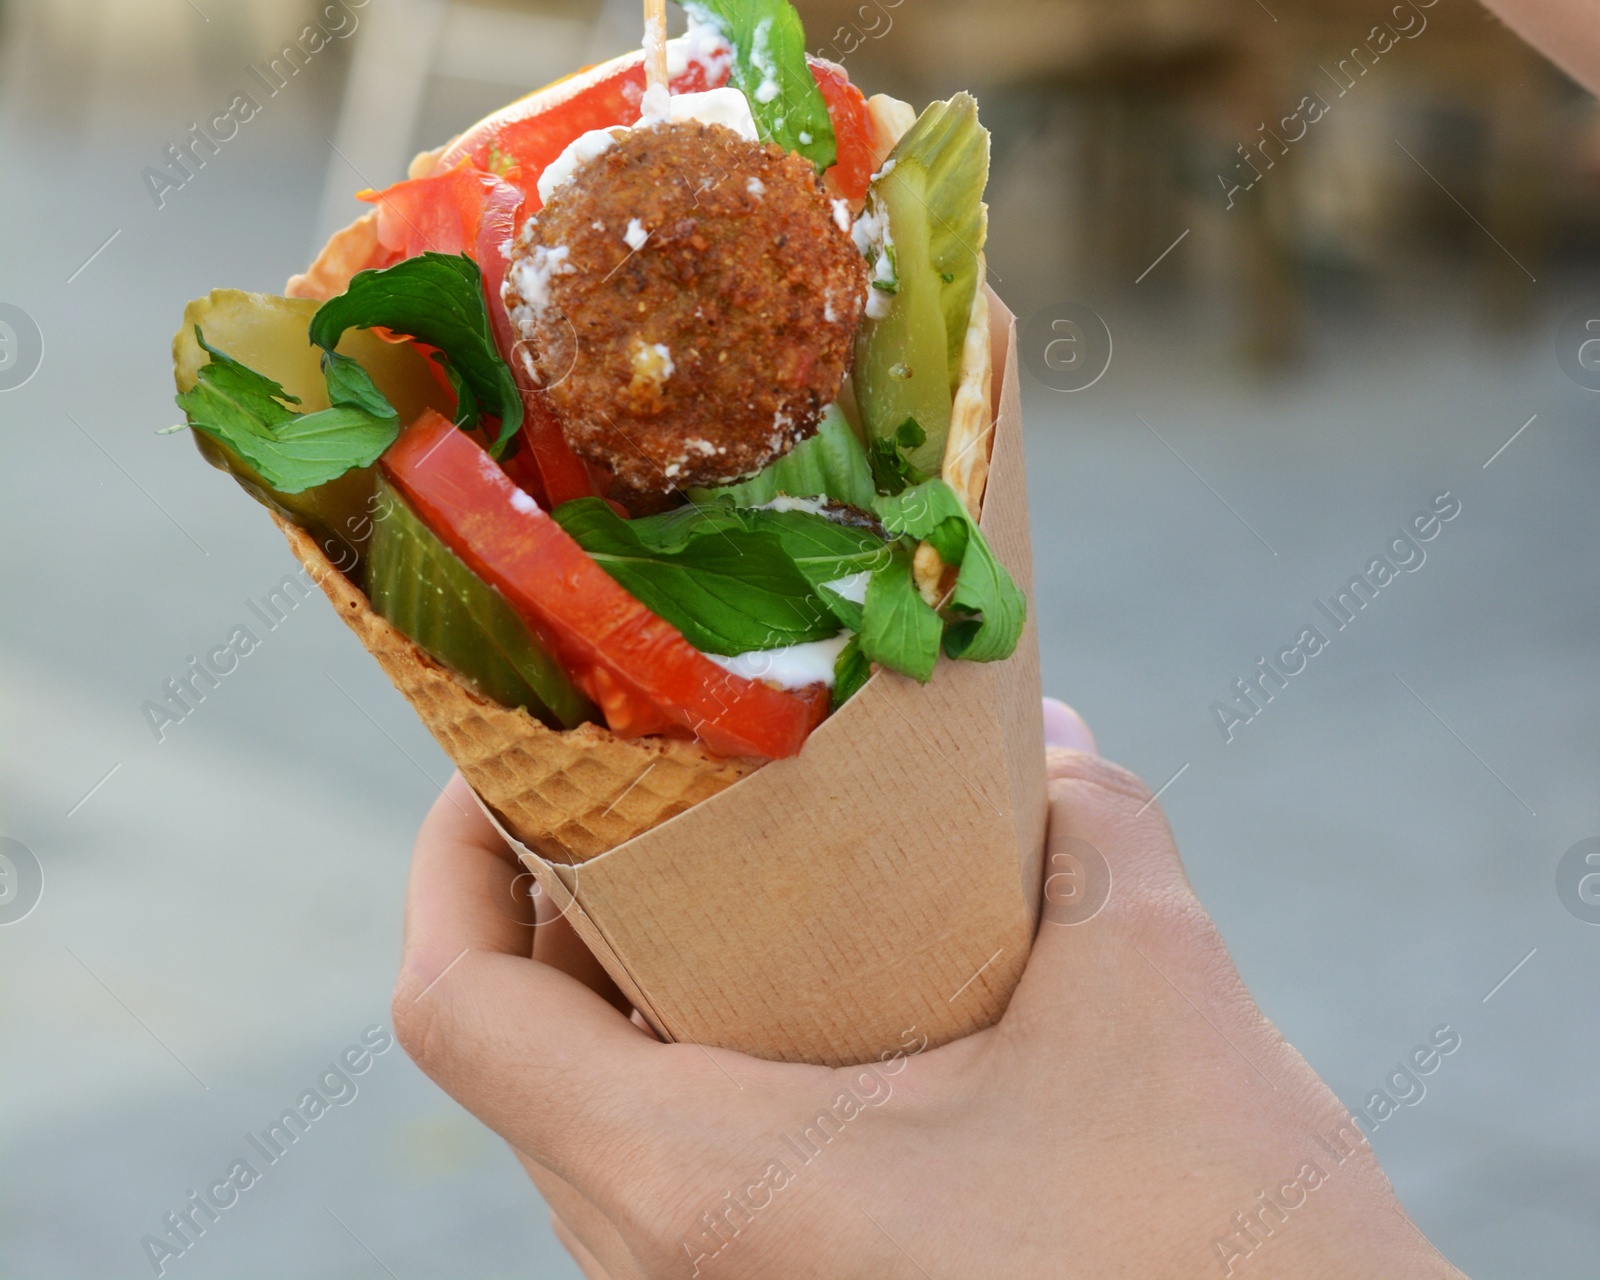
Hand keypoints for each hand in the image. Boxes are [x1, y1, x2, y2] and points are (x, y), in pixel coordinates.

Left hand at [392, 710, 1461, 1278]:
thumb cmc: (1214, 1237)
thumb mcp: (1148, 980)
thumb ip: (1079, 821)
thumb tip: (1032, 725)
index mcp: (702, 1185)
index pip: (456, 1011)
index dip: (448, 858)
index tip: (507, 750)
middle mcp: (665, 1275)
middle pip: (518, 1053)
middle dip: (560, 893)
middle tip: (647, 771)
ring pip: (593, 1127)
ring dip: (637, 986)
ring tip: (735, 865)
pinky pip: (674, 1188)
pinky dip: (702, 1068)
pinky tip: (822, 994)